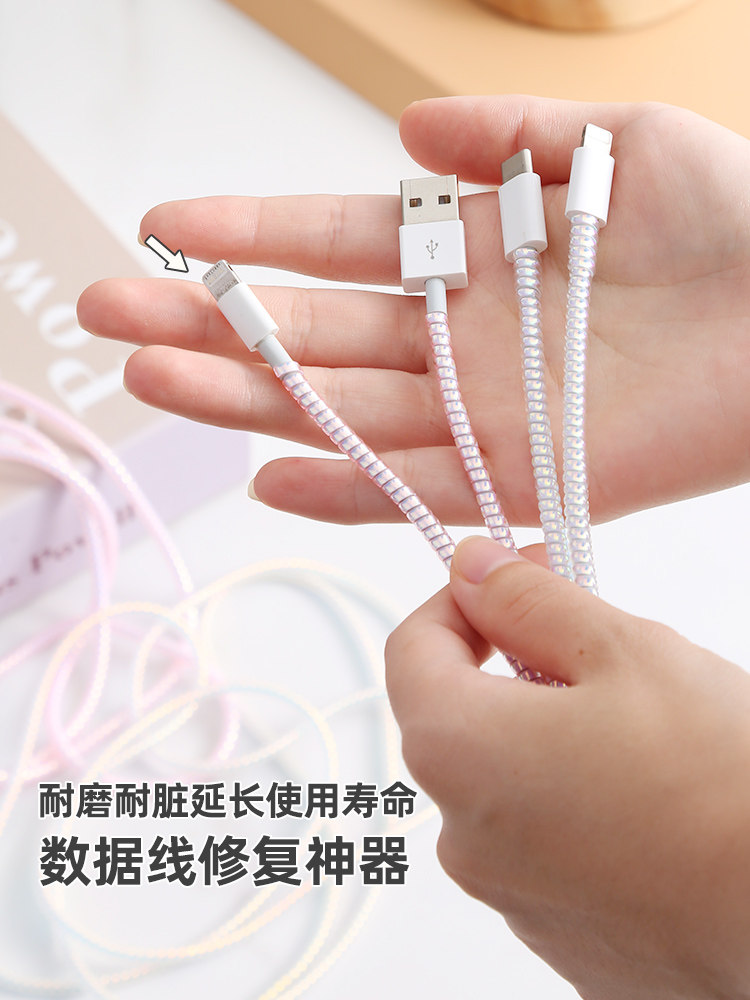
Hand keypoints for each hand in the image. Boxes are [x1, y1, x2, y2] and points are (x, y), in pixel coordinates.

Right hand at [77, 96, 749, 527]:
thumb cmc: (728, 216)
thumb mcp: (608, 143)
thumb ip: (507, 139)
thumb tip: (408, 135)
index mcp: (472, 256)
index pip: (337, 245)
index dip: (251, 235)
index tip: (166, 228)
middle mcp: (460, 339)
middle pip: (314, 338)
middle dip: (210, 325)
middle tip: (114, 315)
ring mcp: (485, 413)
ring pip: (342, 413)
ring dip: (246, 402)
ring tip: (151, 383)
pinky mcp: (527, 479)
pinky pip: (418, 491)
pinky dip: (344, 488)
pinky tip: (267, 477)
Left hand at [385, 536, 749, 999]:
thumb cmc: (716, 784)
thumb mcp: (621, 650)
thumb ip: (527, 599)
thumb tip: (472, 568)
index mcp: (456, 751)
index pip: (412, 648)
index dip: (462, 601)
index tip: (515, 583)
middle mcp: (461, 835)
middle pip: (458, 718)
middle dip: (512, 670)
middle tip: (593, 652)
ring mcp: (507, 895)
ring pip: (505, 784)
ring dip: (548, 742)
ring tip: (639, 736)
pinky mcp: (558, 935)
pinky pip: (543, 847)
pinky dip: (575, 810)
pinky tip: (648, 803)